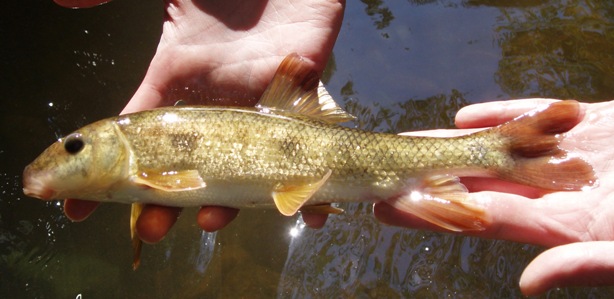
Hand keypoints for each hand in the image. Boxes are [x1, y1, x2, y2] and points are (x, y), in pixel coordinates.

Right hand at [60, 0, 344, 240]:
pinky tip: (311, 212)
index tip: (77, 209)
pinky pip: (308, 148)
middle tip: (152, 230)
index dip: (111, 172)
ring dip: (227, 202)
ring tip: (210, 221)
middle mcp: (216, 100)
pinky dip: (310, 186)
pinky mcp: (300, 94)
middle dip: (168, 201)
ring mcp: (258, 102)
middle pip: (190, 165)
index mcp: (178, 78)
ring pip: (243, 168)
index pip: (138, 135)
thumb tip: (63, 1)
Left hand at [374, 98, 613, 294]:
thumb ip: (581, 263)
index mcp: (562, 223)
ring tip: (412, 139)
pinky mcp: (589, 122)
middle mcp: (555, 190)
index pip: (480, 217)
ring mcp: (570, 152)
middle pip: (478, 181)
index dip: (430, 213)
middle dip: (429, 174)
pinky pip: (534, 116)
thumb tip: (528, 284)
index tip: (386, 208)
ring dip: (455, 143)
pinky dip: (500, 115)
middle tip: (384, 167)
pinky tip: (465, 116)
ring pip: (499, 147)